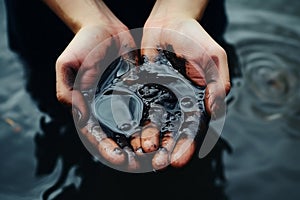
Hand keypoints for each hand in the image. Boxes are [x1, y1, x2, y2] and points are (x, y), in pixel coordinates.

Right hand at [55, 24, 141, 170]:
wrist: (105, 29)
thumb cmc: (83, 45)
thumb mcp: (68, 65)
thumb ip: (68, 90)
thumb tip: (81, 115)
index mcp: (88, 107)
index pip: (96, 135)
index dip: (106, 149)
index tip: (118, 158)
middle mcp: (106, 109)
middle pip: (116, 137)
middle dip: (127, 153)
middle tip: (140, 164)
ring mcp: (123, 102)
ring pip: (133, 128)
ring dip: (142, 144)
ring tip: (154, 155)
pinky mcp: (138, 93)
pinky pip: (145, 111)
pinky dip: (152, 124)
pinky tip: (163, 133)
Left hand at [141, 16, 230, 168]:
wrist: (169, 22)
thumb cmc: (195, 38)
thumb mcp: (212, 57)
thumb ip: (217, 82)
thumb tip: (214, 109)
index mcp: (197, 100)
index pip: (193, 128)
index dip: (187, 145)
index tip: (178, 159)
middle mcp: (178, 103)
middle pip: (172, 132)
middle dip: (166, 149)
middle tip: (158, 164)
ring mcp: (160, 97)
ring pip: (154, 124)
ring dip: (148, 140)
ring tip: (141, 154)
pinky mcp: (143, 90)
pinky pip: (138, 108)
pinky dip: (133, 122)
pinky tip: (127, 134)